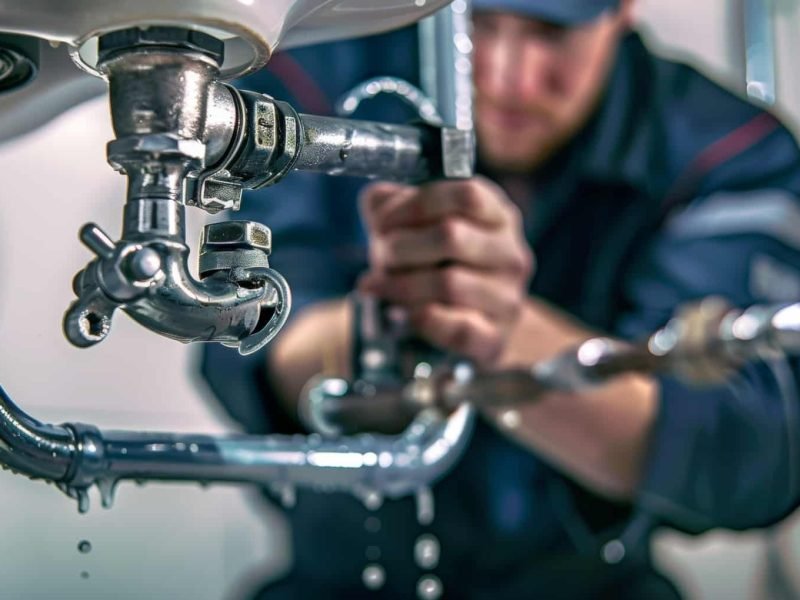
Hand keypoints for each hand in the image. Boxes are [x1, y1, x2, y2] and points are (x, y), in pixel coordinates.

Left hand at [358, 177, 533, 364]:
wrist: (469, 323)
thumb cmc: (436, 264)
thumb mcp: (414, 226)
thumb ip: (390, 205)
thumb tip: (377, 201)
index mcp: (497, 216)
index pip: (466, 195)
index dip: (415, 204)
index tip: (383, 222)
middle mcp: (511, 255)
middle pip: (451, 235)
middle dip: (400, 247)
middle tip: (378, 258)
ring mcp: (507, 298)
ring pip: (448, 283)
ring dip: (401, 284)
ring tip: (379, 286)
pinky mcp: (495, 338)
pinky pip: (458, 328)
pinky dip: (422, 320)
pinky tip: (402, 314)